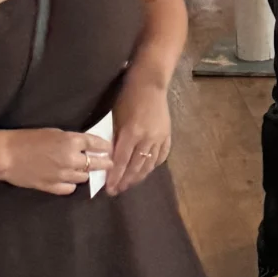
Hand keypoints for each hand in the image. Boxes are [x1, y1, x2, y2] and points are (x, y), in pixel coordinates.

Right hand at [0, 128, 113, 194]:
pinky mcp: (52, 186)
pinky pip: (69, 188)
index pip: (97, 145)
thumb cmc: (27, 138)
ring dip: (85, 173)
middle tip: (109, 164)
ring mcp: (62, 175)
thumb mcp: (54, 133)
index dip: (106, 147)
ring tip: (84, 171)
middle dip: (105, 163)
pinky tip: (69, 181)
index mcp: (72, 141)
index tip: (110, 149)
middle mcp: (71, 159)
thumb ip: (71, 140)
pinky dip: (70, 184)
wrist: (5, 155)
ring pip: (84, 177)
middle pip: (96, 164)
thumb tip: (84, 145)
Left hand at [106, 71, 171, 195]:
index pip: (121, 161)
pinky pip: (161, 156)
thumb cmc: (128, 98)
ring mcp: (159, 138)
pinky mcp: (167, 136)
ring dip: (139, 176)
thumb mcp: (116, 118)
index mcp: (131, 133)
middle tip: (117, 191)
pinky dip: (153, 165)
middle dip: (125, 181)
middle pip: (135, 166)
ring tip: (130, 184)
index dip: (115, 177)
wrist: (150, 85)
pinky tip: (147, 170)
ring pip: (149, 164)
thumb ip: (115, 139)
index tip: (110, 189)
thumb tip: (111, 158)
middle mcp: (147, 139)